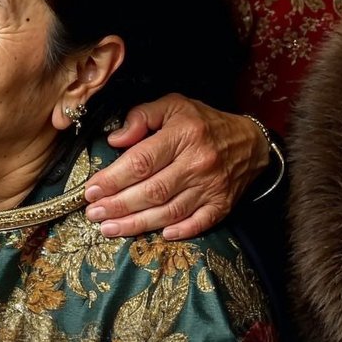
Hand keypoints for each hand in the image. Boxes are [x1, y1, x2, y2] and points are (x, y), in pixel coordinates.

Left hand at [85, 95, 268, 238]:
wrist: (250, 142)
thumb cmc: (203, 124)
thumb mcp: (173, 106)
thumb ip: (141, 117)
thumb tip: (114, 139)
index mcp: (183, 135)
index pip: (141, 161)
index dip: (112, 179)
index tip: (91, 191)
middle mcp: (198, 162)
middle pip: (151, 191)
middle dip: (118, 206)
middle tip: (93, 214)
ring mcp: (212, 186)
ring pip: (169, 211)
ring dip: (136, 224)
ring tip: (109, 228)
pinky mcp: (222, 204)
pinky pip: (199, 222)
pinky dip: (180, 231)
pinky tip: (158, 235)